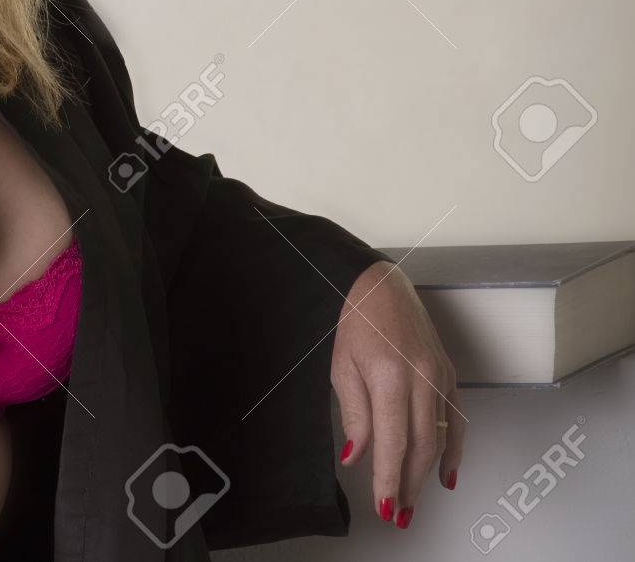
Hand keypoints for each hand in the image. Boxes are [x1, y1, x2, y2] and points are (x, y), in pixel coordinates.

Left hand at [330, 259, 463, 529]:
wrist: (381, 284)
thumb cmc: (356, 321)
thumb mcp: (342, 366)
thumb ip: (354, 414)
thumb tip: (357, 457)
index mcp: (389, 376)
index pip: (392, 442)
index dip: (389, 478)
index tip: (384, 506)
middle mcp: (421, 379)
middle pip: (420, 446)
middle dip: (408, 485)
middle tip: (398, 514)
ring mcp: (439, 377)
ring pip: (439, 438)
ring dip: (427, 475)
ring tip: (414, 503)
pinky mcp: (449, 374)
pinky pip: (456, 420)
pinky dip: (455, 450)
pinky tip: (447, 476)